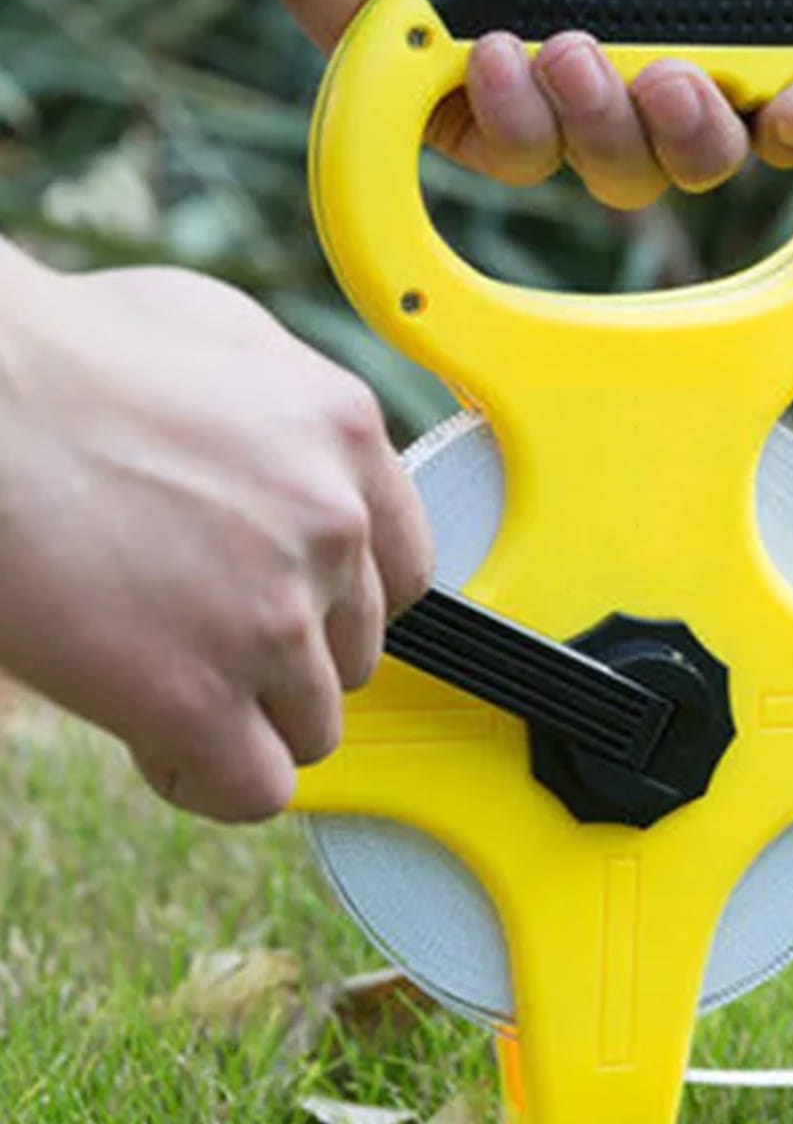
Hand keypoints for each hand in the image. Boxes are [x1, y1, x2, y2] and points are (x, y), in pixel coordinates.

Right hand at [0, 244, 432, 821]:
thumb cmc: (57, 355)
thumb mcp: (215, 334)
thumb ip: (291, 415)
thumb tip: (313, 466)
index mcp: (345, 434)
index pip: (404, 571)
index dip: (339, 604)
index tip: (285, 606)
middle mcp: (331, 523)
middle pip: (357, 653)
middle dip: (283, 658)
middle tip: (189, 629)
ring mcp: (273, 614)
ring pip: (314, 726)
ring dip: (244, 717)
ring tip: (158, 674)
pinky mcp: (197, 693)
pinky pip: (258, 788)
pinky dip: (211, 781)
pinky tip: (156, 738)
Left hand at [124, 0, 792, 207]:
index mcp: (686, 3)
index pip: (766, 102)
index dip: (792, 125)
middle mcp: (631, 60)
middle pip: (703, 162)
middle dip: (691, 129)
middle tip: (664, 72)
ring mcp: (557, 97)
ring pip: (622, 179)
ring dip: (597, 116)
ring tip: (551, 39)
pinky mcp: (481, 125)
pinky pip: (531, 165)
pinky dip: (511, 108)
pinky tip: (481, 47)